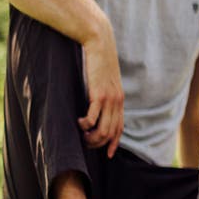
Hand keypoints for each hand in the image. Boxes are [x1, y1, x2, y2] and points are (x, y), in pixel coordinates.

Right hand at [78, 20, 124, 157]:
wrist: (100, 44)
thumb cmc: (99, 61)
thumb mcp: (105, 80)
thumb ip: (103, 93)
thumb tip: (96, 103)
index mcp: (120, 100)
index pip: (119, 128)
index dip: (114, 143)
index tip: (108, 154)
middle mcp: (117, 102)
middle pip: (110, 133)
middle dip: (98, 144)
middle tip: (85, 144)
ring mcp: (109, 100)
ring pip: (102, 130)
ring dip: (90, 138)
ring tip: (81, 135)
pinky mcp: (99, 95)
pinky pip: (93, 118)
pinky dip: (85, 125)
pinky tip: (78, 123)